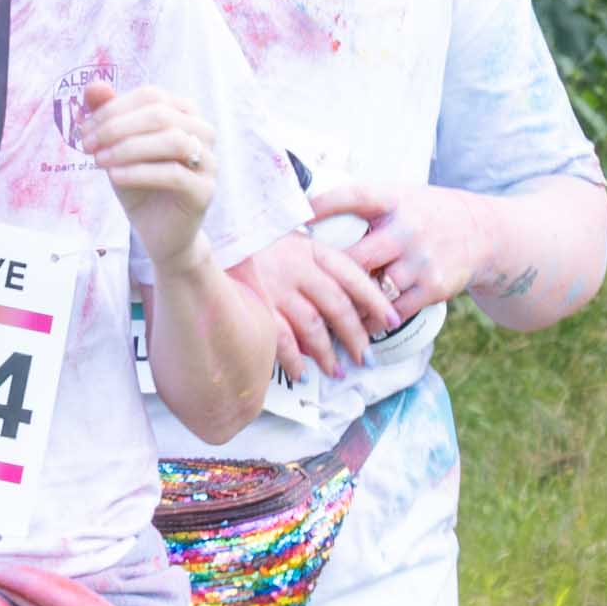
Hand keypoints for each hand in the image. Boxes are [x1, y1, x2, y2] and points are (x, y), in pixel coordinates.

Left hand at [74, 69, 223, 271]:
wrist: (157, 232)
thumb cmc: (138, 184)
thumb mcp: (117, 148)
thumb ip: (108, 116)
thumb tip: (93, 86)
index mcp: (185, 113)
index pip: (150, 95)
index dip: (113, 108)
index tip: (82, 129)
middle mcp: (202, 132)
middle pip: (160, 114)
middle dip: (116, 126)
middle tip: (86, 144)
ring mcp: (208, 161)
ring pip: (171, 140)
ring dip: (127, 148)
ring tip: (98, 161)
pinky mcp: (205, 191)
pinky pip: (174, 174)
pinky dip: (139, 172)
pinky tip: (114, 177)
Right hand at [225, 228, 398, 377]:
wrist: (214, 232)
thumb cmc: (254, 239)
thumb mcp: (290, 237)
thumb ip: (316, 260)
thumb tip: (346, 292)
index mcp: (311, 248)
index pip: (352, 275)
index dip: (376, 300)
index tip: (392, 321)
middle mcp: (297, 267)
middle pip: (337, 306)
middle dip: (355, 335)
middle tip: (367, 357)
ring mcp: (275, 287)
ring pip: (312, 326)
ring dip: (328, 354)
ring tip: (337, 372)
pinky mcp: (254, 304)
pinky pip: (280, 339)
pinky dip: (293, 360)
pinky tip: (302, 374)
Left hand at [300, 177, 491, 321]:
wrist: (482, 233)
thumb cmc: (426, 215)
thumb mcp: (400, 197)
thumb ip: (363, 206)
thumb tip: (308, 215)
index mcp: (395, 200)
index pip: (355, 197)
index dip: (324, 205)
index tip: (297, 217)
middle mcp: (408, 229)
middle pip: (357, 257)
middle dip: (329, 275)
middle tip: (302, 288)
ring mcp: (422, 260)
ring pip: (373, 290)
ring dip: (348, 304)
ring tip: (323, 316)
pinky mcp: (433, 287)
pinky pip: (394, 311)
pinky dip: (373, 320)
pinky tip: (357, 326)